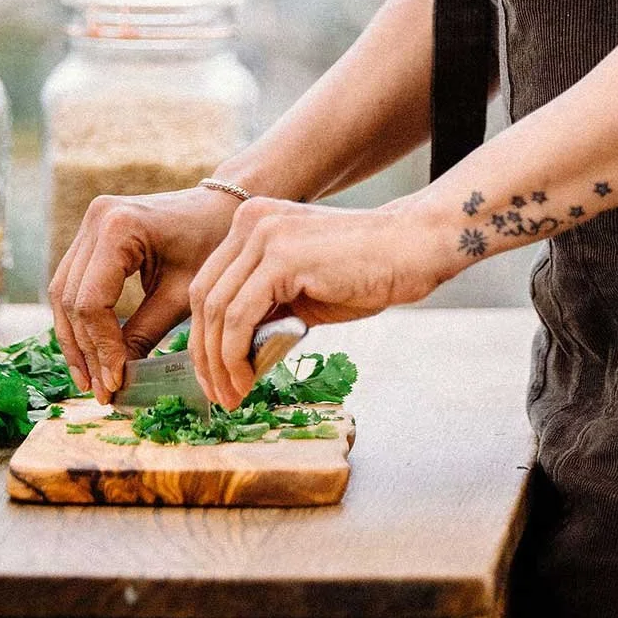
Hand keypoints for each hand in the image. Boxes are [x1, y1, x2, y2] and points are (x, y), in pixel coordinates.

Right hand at [49, 184, 240, 403]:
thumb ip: (146, 334)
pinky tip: (91, 353)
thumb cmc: (211, 245)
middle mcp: (95, 219)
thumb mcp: (182, 294)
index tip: (116, 382)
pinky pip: (71, 283)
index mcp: (119, 227)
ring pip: (62, 293)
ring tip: (90, 380)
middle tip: (100, 392)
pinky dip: (79, 320)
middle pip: (70, 299)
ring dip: (75, 340)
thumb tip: (118, 381)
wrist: (220, 207)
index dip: (101, 347)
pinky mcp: (89, 234)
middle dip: (85, 350)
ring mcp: (88, 224)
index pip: (92, 302)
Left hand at [188, 196, 443, 408]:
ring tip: (233, 395)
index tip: (214, 375)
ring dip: (218, 361)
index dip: (204, 335)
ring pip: (218, 309)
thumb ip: (267, 309)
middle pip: (204, 297)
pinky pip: (241, 315)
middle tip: (218, 393)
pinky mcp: (281, 257)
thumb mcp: (302, 292)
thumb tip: (234, 354)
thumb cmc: (366, 273)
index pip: (209, 285)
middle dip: (204, 353)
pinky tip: (246, 379)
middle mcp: (250, 222)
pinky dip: (236, 354)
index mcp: (252, 225)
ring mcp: (264, 235)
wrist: (413, 248)